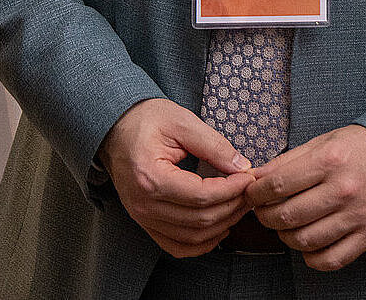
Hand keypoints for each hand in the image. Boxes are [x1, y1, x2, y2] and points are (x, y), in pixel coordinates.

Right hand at [98, 98, 254, 256]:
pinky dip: (201, 244)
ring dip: (221, 225)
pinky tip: (218, 228)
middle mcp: (144, 204)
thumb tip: (241, 166)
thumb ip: (212, 144)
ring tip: (238, 205)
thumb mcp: (180, 121)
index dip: (231, 190)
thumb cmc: (144, 120)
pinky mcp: (144, 222)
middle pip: (199, 220)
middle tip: (248, 191)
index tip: (248, 177)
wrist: (116, 127)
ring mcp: (142, 217)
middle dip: (231, 207)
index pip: (201, 196)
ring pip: (192, 238)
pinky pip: (176, 246)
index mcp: (150, 177)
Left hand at [245, 124, 365, 270]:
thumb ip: (289, 159)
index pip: (278, 184)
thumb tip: (257, 175)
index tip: (249, 192)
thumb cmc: (362, 147)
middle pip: (288, 215)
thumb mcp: (324, 140)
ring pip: (305, 240)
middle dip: (265, 215)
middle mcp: (342, 190)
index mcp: (329, 161)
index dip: (256, 192)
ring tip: (282, 225)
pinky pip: (332, 259)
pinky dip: (311, 257)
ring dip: (284, 236)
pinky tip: (306, 244)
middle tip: (261, 210)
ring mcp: (356, 216)